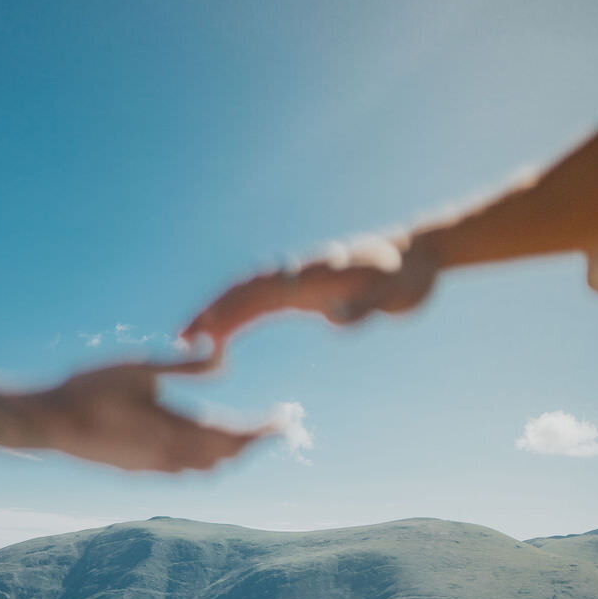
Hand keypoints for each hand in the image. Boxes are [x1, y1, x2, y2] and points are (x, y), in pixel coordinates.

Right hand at [30, 355, 269, 471]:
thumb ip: (185, 366)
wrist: (46, 422)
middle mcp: (167, 457)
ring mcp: (152, 469)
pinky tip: (205, 447)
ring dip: (231, 455)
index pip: (234, 435)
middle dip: (255, 443)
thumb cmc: (88, 387)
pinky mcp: (138, 472)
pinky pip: (185, 473)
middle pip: (226, 458)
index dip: (264, 429)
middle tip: (279, 426)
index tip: (287, 419)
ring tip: (250, 435)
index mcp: (172, 428)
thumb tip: (225, 356)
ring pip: (207, 470)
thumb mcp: (139, 367)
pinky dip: (206, 462)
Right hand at [180, 234, 438, 356]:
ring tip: (185, 340)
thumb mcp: (396, 294)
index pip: (264, 291)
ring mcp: (298, 282)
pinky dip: (235, 319)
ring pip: (246, 296)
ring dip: (216, 315)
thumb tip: (336, 320)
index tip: (206, 331)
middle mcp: (299, 273)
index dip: (234, 309)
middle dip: (211, 312)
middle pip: (244, 290)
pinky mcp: (302, 294)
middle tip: (179, 340)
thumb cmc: (407, 276)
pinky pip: (260, 305)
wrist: (418, 258)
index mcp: (316, 273)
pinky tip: (218, 339)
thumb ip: (368, 306)